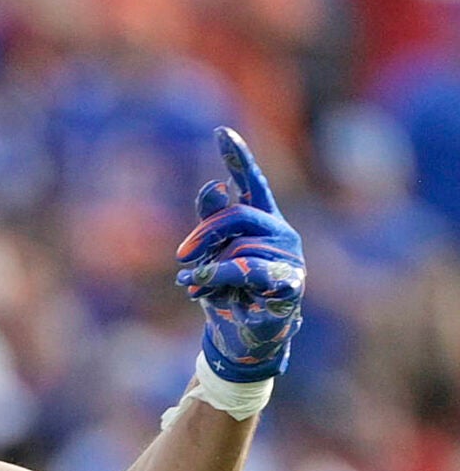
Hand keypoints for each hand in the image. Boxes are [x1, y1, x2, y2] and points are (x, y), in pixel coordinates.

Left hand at [175, 127, 302, 382]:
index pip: (252, 184)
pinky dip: (220, 278)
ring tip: (201, 290)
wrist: (239, 338)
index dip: (237, 158)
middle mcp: (280, 233)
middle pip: (236, 216)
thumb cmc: (227, 294)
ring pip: (238, 249)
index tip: (220, 132)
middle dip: (204, 234)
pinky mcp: (289, 284)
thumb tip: (213, 187)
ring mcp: (289, 258)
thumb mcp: (211, 256)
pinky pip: (249, 272)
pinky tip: (199, 286)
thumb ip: (211, 223)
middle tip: (181, 257)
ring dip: (209, 272)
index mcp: (262, 222)